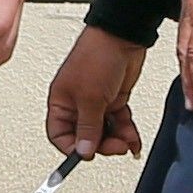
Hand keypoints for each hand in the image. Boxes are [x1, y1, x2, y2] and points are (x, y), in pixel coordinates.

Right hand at [44, 23, 146, 160]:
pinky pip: (119, 124)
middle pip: (85, 138)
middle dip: (101, 146)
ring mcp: (96, 103)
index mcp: (61, 102)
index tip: (88, 155)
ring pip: (104, 133)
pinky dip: (127, 133)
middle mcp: (77, 104)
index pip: (59, 135)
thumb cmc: (97, 57)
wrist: (123, 37)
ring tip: (127, 141)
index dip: (72, 149)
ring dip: (117, 141)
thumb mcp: (90, 99)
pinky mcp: (114, 100)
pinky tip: (133, 140)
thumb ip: (87, 128)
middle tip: (115, 147)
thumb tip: (83, 152)